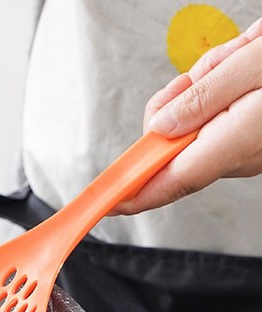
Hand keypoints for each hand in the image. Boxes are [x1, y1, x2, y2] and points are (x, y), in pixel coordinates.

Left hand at [113, 18, 261, 214]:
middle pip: (174, 146)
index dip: (135, 194)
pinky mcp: (247, 134)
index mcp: (235, 142)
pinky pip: (211, 115)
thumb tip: (159, 128)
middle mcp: (238, 153)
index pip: (172, 180)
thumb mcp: (251, 64)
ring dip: (199, 90)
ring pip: (191, 125)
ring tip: (233, 63)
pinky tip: (239, 67)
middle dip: (172, 110)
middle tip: (198, 76)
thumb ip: (201, 99)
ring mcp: (244, 146)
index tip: (107, 204)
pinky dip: (215, 88)